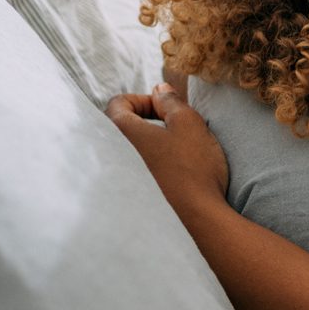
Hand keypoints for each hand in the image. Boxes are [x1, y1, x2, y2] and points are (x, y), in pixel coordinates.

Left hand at [106, 84, 232, 227]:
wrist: (197, 219)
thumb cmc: (193, 168)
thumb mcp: (188, 123)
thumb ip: (170, 101)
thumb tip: (159, 90)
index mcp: (120, 132)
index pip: (118, 103)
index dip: (144, 100)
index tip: (167, 112)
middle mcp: (111, 156)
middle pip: (122, 129)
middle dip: (147, 125)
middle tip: (174, 133)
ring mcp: (116, 181)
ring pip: (128, 153)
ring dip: (149, 148)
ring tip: (176, 157)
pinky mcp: (127, 200)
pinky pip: (132, 175)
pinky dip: (148, 170)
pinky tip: (172, 179)